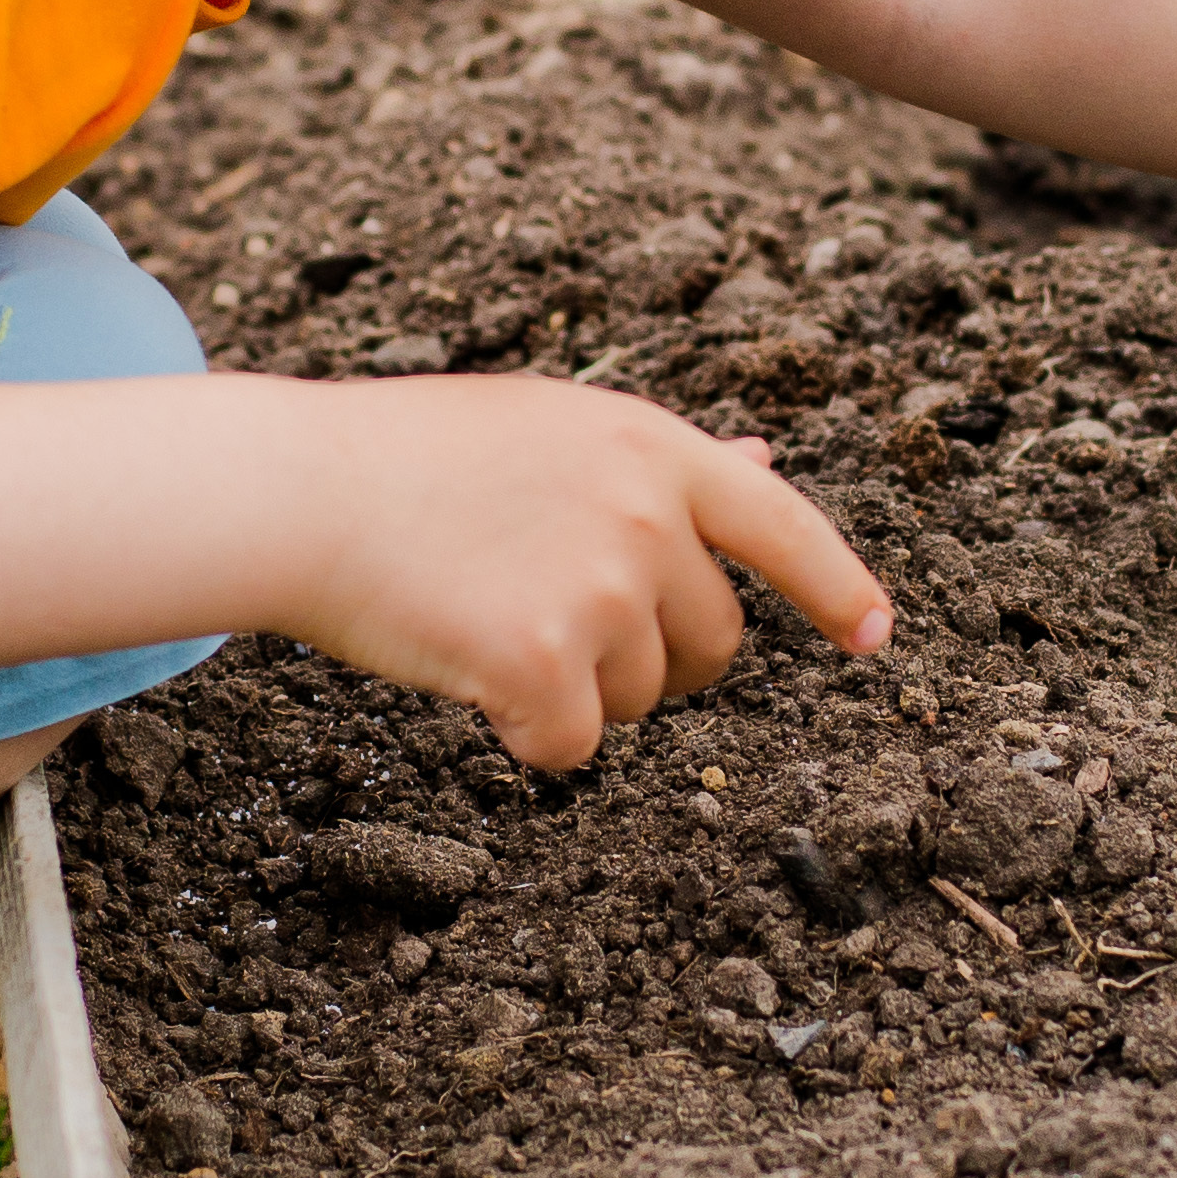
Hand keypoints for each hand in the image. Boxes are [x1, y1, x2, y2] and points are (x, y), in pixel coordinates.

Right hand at [267, 378, 891, 769]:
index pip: (783, 526)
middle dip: (656, 663)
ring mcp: (601, 588)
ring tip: (490, 619)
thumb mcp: (554, 428)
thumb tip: (762, 465)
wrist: (302, 490)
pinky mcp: (545, 660)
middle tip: (561, 629)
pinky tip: (466, 673)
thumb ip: (657, 465)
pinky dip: (525, 735)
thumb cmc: (410, 459)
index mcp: (654, 448)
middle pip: (713, 647)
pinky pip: (572, 749)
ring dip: (577, 693)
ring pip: (640, 704)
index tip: (874, 637)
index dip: (837, 588)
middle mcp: (646, 515)